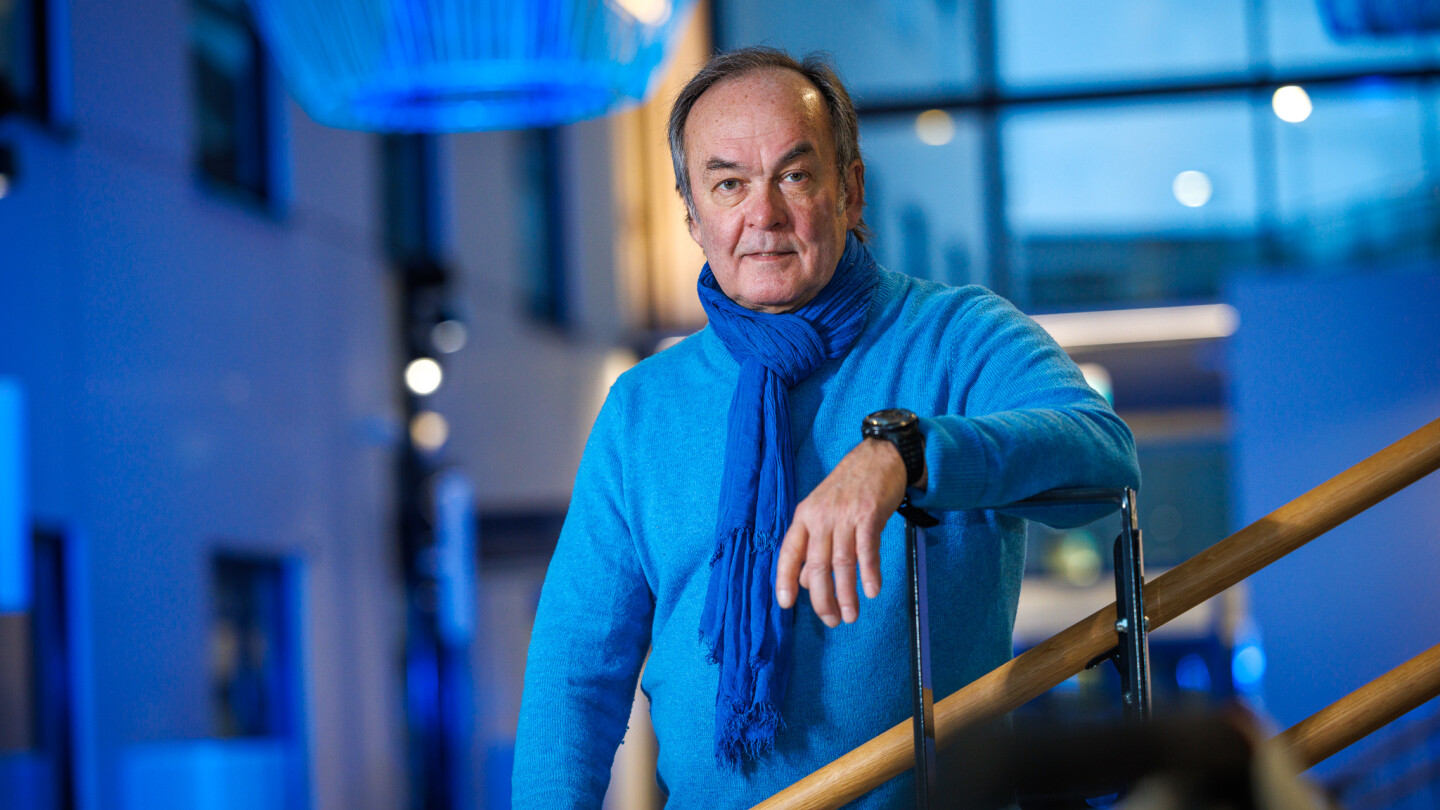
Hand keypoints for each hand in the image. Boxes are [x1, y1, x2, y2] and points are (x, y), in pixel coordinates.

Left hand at [775, 438, 913, 626]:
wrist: (879, 456)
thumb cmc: (850, 488)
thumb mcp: (824, 511)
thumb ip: (814, 544)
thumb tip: (806, 582)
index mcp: (804, 516)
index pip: (789, 551)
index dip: (785, 579)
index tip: (785, 604)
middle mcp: (821, 516)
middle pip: (817, 566)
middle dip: (823, 599)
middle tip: (832, 620)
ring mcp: (845, 515)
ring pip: (841, 563)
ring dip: (847, 594)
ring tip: (851, 615)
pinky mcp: (869, 514)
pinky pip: (866, 551)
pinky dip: (869, 573)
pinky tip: (872, 591)